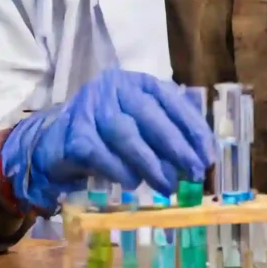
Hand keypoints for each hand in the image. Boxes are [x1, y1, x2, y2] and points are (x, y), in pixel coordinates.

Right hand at [0, 70, 214, 214]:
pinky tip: (132, 183)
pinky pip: (101, 154)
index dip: (192, 127)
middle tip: (193, 173)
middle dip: (176, 146)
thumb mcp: (141, 124)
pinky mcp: (74, 133)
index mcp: (136, 82)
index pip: (170, 99)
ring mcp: (90, 108)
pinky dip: (120, 170)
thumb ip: (169, 132)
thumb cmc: (110, 133)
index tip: (208, 153)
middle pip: (149, 115)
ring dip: (150, 163)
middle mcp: (113, 88)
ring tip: (167, 185)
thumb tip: (202, 155)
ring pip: (125, 134)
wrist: (59, 142)